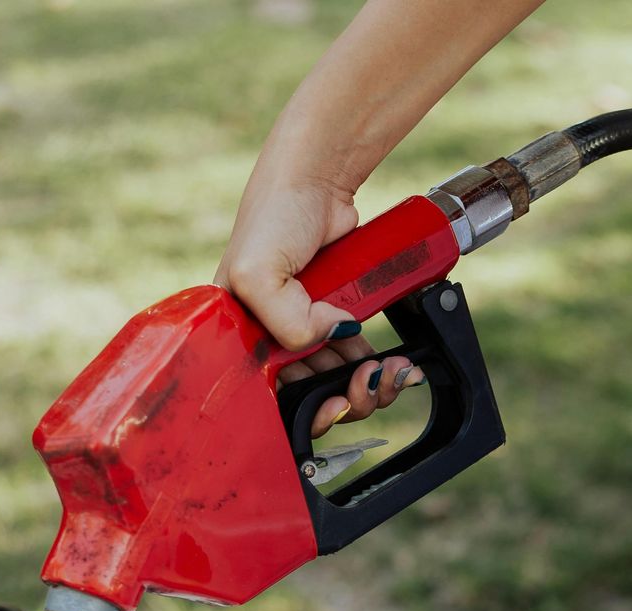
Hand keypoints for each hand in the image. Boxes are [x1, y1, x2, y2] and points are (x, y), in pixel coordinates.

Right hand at [215, 173, 423, 436]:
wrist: (316, 179)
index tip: (334, 405)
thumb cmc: (272, 217)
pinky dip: (375, 365)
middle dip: (344, 398)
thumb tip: (331, 337)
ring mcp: (306, 328)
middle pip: (309, 395)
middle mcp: (270, 338)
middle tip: (366, 382)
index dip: (305, 410)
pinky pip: (357, 356)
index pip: (270, 397)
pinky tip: (390, 361)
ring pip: (337, 382)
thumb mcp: (257, 275)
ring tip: (386, 370)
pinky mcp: (337, 316)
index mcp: (241, 336)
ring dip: (367, 385)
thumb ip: (287, 323)